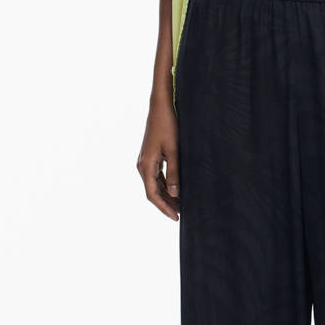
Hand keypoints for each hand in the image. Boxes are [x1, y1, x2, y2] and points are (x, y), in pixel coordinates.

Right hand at [139, 94, 180, 219]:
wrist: (160, 107)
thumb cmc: (168, 125)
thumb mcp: (174, 150)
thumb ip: (174, 173)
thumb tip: (174, 193)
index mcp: (146, 166)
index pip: (152, 194)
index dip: (164, 208)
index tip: (176, 217)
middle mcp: (142, 165)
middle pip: (152, 192)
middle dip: (166, 204)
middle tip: (181, 214)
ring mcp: (145, 161)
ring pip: (154, 185)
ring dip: (166, 195)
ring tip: (180, 205)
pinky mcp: (150, 156)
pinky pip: (156, 176)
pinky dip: (165, 185)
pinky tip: (175, 189)